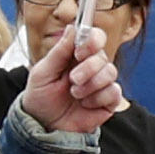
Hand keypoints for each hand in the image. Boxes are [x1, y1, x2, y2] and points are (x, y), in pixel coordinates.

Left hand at [19, 20, 122, 136]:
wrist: (43, 126)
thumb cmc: (40, 98)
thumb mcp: (43, 72)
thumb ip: (59, 51)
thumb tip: (72, 27)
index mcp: (76, 55)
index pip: (96, 37)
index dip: (92, 40)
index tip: (79, 51)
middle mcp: (92, 67)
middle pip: (103, 56)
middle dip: (88, 68)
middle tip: (72, 79)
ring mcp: (101, 84)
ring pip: (111, 73)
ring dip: (91, 84)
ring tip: (75, 94)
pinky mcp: (108, 101)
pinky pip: (114, 92)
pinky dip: (97, 98)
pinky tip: (85, 105)